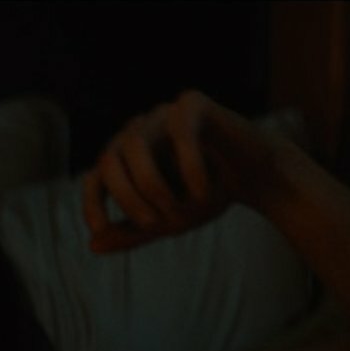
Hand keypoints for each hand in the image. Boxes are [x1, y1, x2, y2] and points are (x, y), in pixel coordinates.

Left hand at [82, 90, 295, 253]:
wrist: (257, 176)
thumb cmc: (208, 195)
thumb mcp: (169, 220)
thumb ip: (132, 232)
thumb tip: (93, 246)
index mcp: (126, 158)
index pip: (94, 178)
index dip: (91, 205)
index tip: (102, 231)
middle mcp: (138, 131)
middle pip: (108, 161)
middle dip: (128, 198)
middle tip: (155, 223)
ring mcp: (162, 114)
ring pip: (135, 145)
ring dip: (152, 185)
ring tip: (179, 209)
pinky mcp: (192, 104)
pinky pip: (178, 132)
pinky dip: (187, 167)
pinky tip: (202, 192)